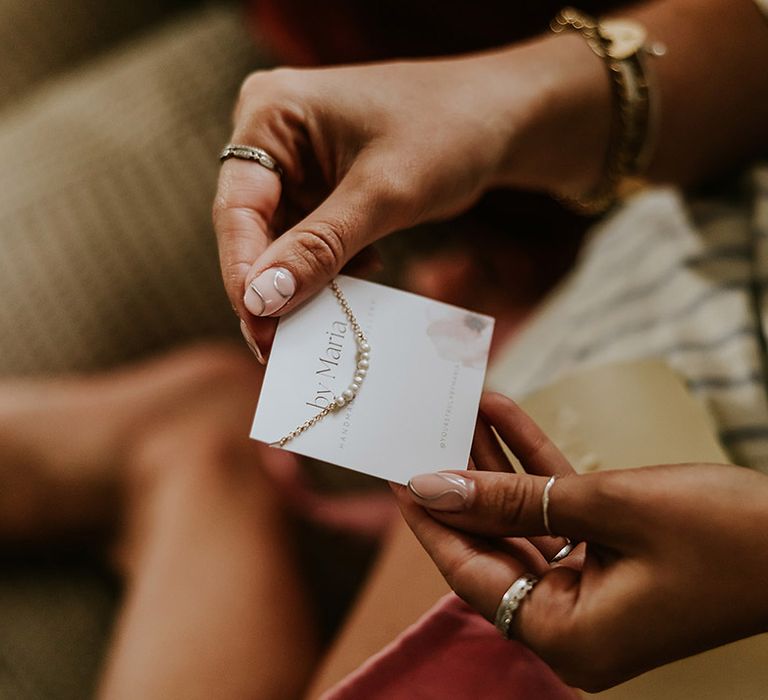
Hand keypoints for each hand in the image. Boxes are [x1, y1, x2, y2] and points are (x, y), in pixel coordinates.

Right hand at [213, 34, 608, 354]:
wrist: (500, 119)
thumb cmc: (447, 131)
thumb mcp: (382, 194)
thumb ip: (320, 248)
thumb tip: (262, 301)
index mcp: (271, 112)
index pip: (238, 206)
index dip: (243, 272)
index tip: (257, 327)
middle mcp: (273, 135)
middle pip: (251, 227)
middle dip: (272, 285)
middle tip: (280, 346)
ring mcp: (297, 163)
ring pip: (280, 241)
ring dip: (303, 281)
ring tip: (329, 318)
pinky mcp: (321, 187)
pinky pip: (309, 239)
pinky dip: (328, 267)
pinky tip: (361, 276)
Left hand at [393, 392, 767, 691]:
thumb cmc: (726, 533)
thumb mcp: (607, 508)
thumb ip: (512, 500)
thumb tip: (434, 489)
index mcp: (567, 636)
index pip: (470, 571)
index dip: (429, 517)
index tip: (395, 470)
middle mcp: (574, 622)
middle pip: (493, 542)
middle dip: (461, 479)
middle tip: (424, 430)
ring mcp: (595, 590)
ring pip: (523, 518)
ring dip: (496, 462)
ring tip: (461, 408)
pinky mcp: (615, 556)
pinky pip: (560, 510)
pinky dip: (536, 464)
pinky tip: (505, 413)